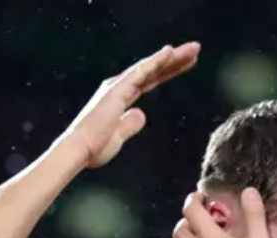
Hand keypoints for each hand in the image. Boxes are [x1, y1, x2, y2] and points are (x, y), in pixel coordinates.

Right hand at [62, 42, 199, 168]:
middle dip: (175, 60)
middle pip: (153, 70)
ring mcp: (118, 86)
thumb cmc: (95, 147)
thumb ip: (129, 124)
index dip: (168, 71)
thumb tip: (141, 114)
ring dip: (172, 57)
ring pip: (150, 67)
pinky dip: (155, 60)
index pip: (150, 81)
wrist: (80, 150)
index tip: (186, 64)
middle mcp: (119, 87)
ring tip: (193, 49)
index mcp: (120, 97)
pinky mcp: (117, 89)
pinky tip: (170, 52)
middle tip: (195, 50)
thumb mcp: (119, 135)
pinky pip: (140, 71)